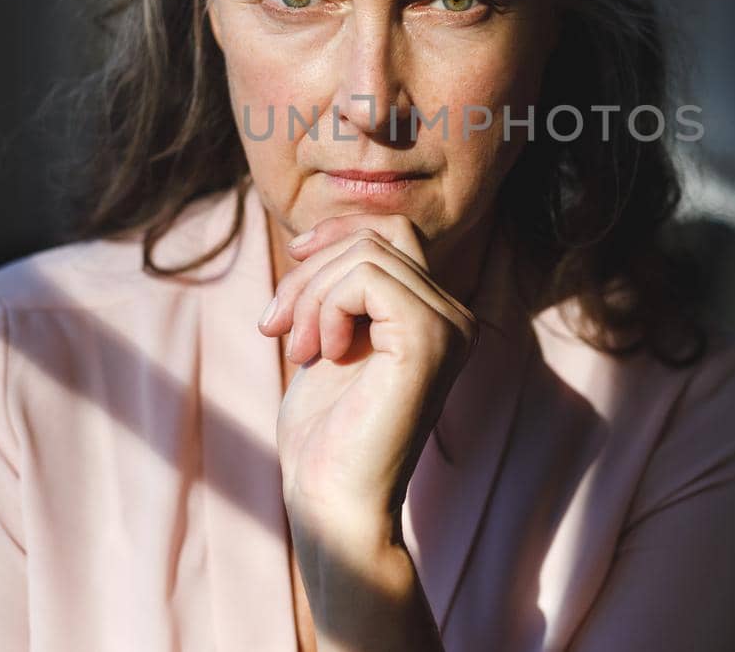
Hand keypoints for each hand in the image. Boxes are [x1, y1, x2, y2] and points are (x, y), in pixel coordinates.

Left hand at [257, 212, 478, 541]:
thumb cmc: (324, 435)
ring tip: (298, 349)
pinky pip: (367, 277)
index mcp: (436, 316)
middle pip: (377, 237)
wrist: (333, 502)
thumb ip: (342, 290)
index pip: (394, 232)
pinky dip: (326, 306)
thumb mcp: (330, 340)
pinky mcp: (429, 339)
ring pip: (367, 253)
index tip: (292, 266)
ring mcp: (450, 327)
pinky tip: (322, 354)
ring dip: (311, 294)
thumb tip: (321, 236)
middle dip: (311, 272)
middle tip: (278, 329)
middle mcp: (456, 317)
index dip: (337, 235)